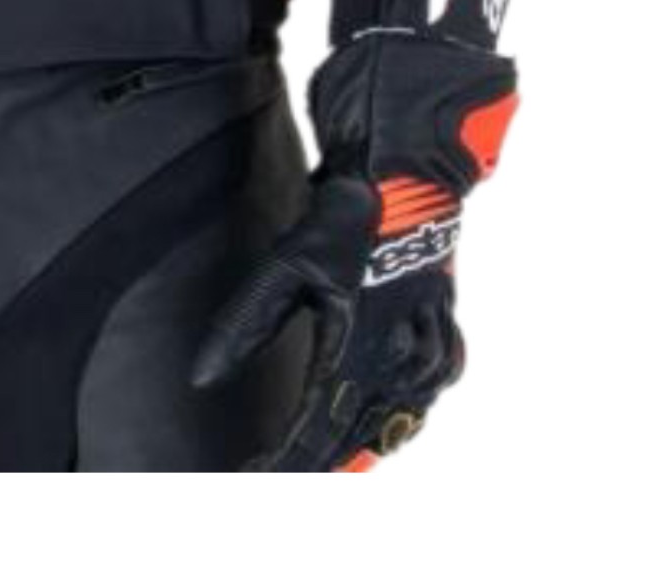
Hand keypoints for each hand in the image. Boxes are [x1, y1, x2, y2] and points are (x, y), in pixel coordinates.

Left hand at [191, 29, 518, 471]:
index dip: (284, 462)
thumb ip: (242, 327)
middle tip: (276, 476)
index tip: (252, 479)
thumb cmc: (346, 211)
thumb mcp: (284, 266)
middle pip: (358, 437)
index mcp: (363, 347)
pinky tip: (383, 421)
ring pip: (398, 423)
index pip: (318, 429)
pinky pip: (427, 395)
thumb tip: (202, 377)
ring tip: (321, 462)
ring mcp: (431, 348)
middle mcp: (403, 359)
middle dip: (318, 463)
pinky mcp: (444, 331)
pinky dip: (400, 416)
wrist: (407, 167)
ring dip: (360, 445)